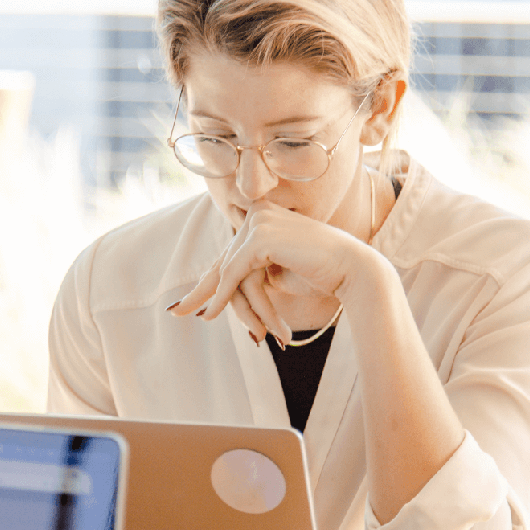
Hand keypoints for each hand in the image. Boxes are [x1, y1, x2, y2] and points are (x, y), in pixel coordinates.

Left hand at [168, 200, 361, 344]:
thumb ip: (254, 270)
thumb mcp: (277, 271)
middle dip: (203, 289)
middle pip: (226, 259)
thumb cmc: (321, 273)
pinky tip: (212, 313)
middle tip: (177, 310)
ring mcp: (259, 220)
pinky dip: (224, 295)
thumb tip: (224, 284)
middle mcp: (259, 211)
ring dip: (229, 302)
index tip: (191, 301)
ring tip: (203, 318)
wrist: (352, 270)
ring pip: (232, 270)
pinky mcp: (260, 237)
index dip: (212, 278)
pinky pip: (234, 272)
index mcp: (264, 213)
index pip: (233, 252)